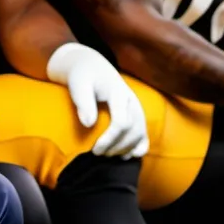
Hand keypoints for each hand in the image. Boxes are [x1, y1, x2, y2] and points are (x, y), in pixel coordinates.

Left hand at [47, 42, 148, 158]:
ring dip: (125, 149)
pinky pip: (144, 135)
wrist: (93, 67)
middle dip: (116, 147)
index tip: (95, 149)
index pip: (122, 122)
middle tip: (97, 154)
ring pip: (140, 135)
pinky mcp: (137, 116)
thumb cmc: (83, 76)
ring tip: (107, 155)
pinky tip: (126, 156)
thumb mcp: (78, 84)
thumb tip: (88, 124)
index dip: (110, 139)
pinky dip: (138, 148)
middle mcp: (133, 102)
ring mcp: (137, 109)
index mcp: (119, 93)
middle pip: (133, 131)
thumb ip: (83, 101)